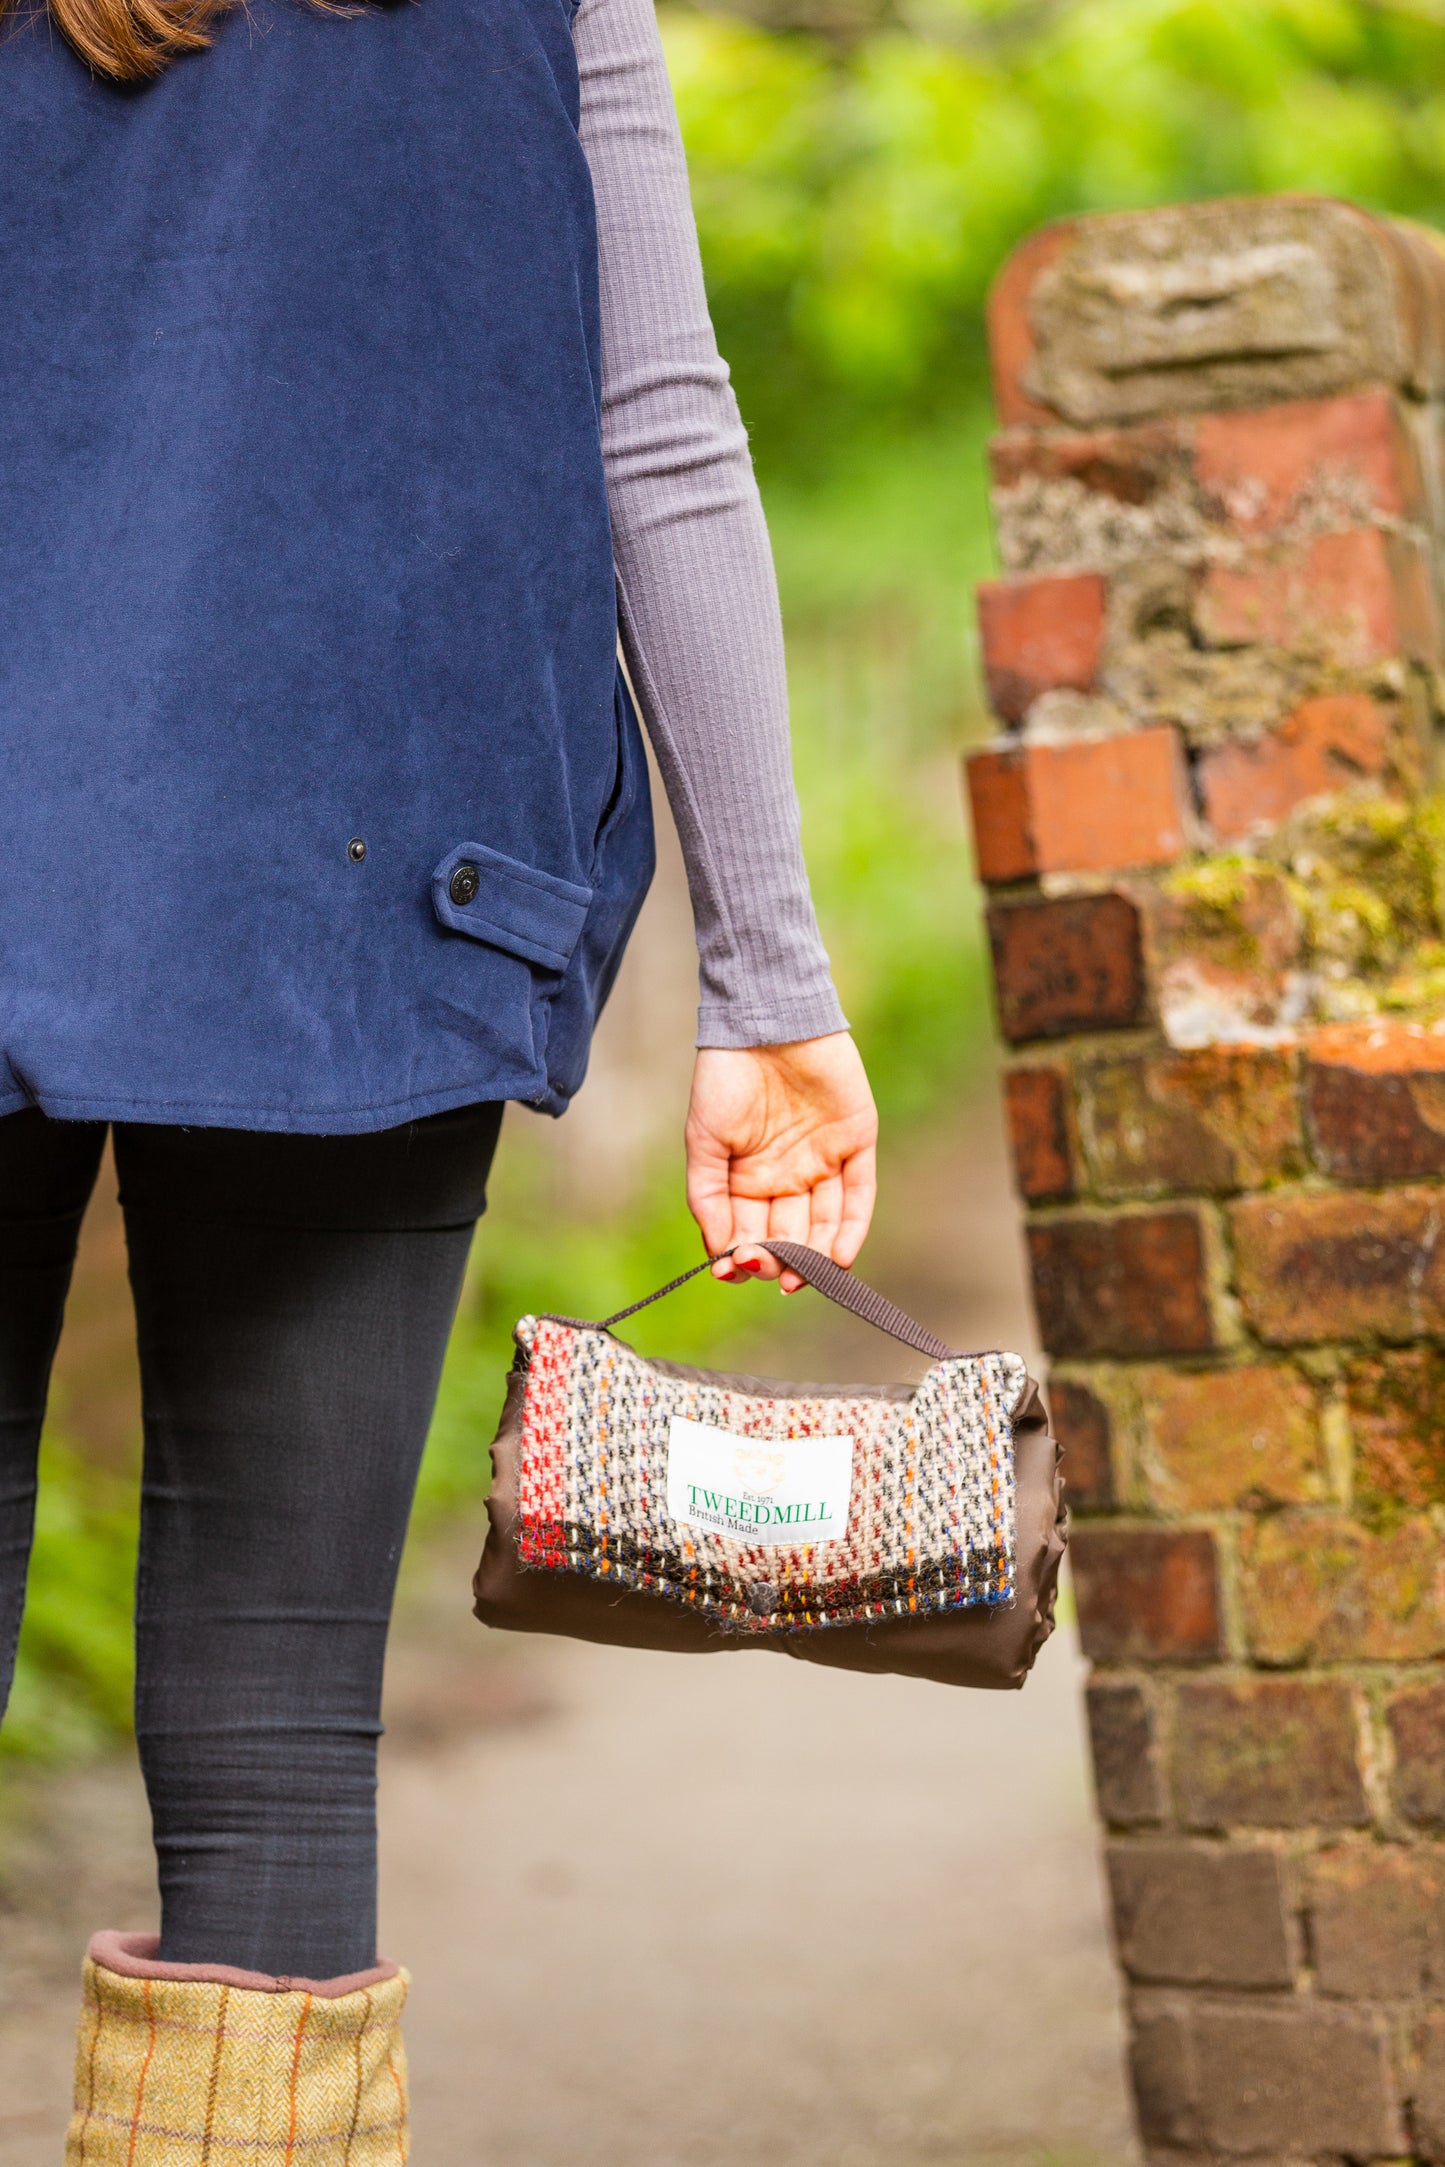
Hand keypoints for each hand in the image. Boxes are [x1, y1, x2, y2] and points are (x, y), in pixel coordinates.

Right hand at [684, 1033, 877, 1292]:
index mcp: (749, 1179)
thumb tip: (719, 1255)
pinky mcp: (856, 1143)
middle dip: (778, 1259)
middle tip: (768, 1268)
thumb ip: (709, 1198)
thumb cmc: (725, 1078)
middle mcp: (788, 1177)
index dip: (744, 1256)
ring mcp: (824, 1161)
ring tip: (801, 1277)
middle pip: (789, 1235)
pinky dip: (850, 1228)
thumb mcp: (703, 1142)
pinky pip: (858, 1195)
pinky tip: (837, 1257)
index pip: (750, 1233)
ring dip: (814, 1256)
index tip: (734, 1269)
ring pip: (824, 1223)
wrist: (763, 1022)